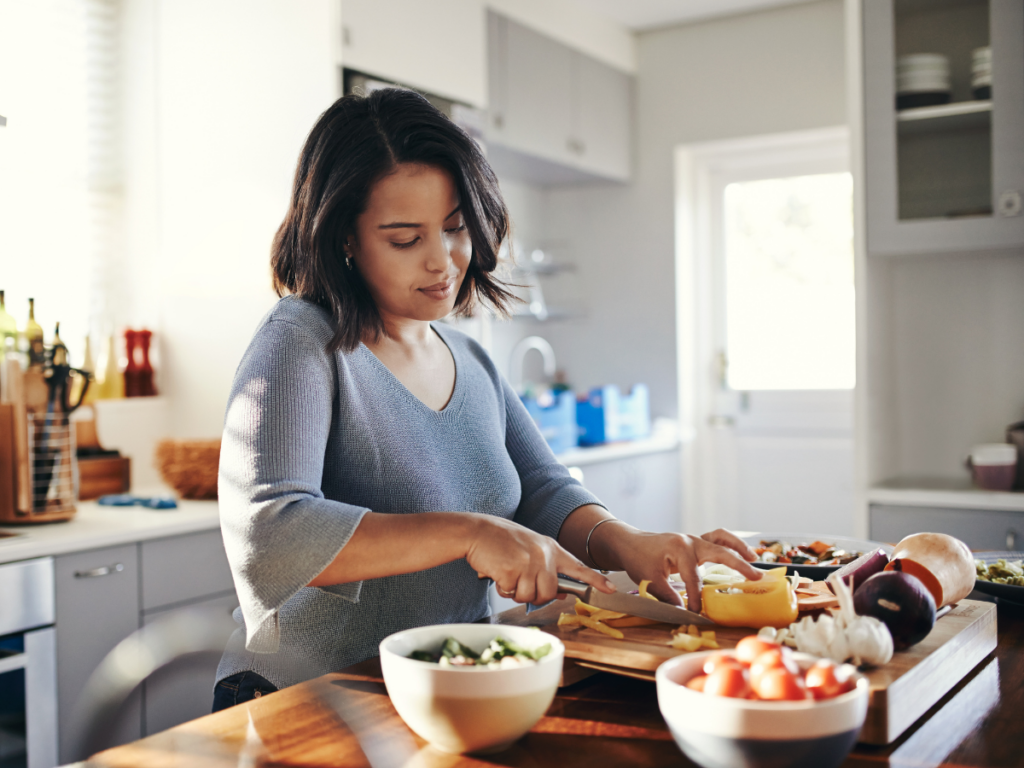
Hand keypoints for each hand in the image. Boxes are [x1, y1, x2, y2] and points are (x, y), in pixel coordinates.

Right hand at [466, 516, 615, 604]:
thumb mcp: (530, 549)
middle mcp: (543, 554)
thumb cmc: (501, 542)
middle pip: (550, 592)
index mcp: (550, 548)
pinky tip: (497, 572)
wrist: (477, 531)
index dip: (595, 580)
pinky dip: (502, 588)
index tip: (611, 590)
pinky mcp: (512, 570)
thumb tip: (562, 593)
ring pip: (531, 596)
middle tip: (519, 582)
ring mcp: (528, 562)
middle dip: (535, 594)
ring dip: (516, 592)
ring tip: (507, 574)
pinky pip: (511, 593)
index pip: (578, 567)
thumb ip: (547, 568)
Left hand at [607, 527, 761, 612]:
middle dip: (739, 565)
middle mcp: (690, 541)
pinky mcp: (694, 542)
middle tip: (756, 578)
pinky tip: (741, 553)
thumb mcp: (648, 580)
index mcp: (679, 549)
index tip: (698, 613)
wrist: (629, 543)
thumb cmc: (638, 559)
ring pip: (721, 539)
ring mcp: (693, 539)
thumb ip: (668, 596)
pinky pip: (716, 539)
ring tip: (754, 559)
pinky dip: (730, 544)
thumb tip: (684, 612)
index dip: (697, 598)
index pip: (694, 578)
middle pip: (720, 552)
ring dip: (739, 548)